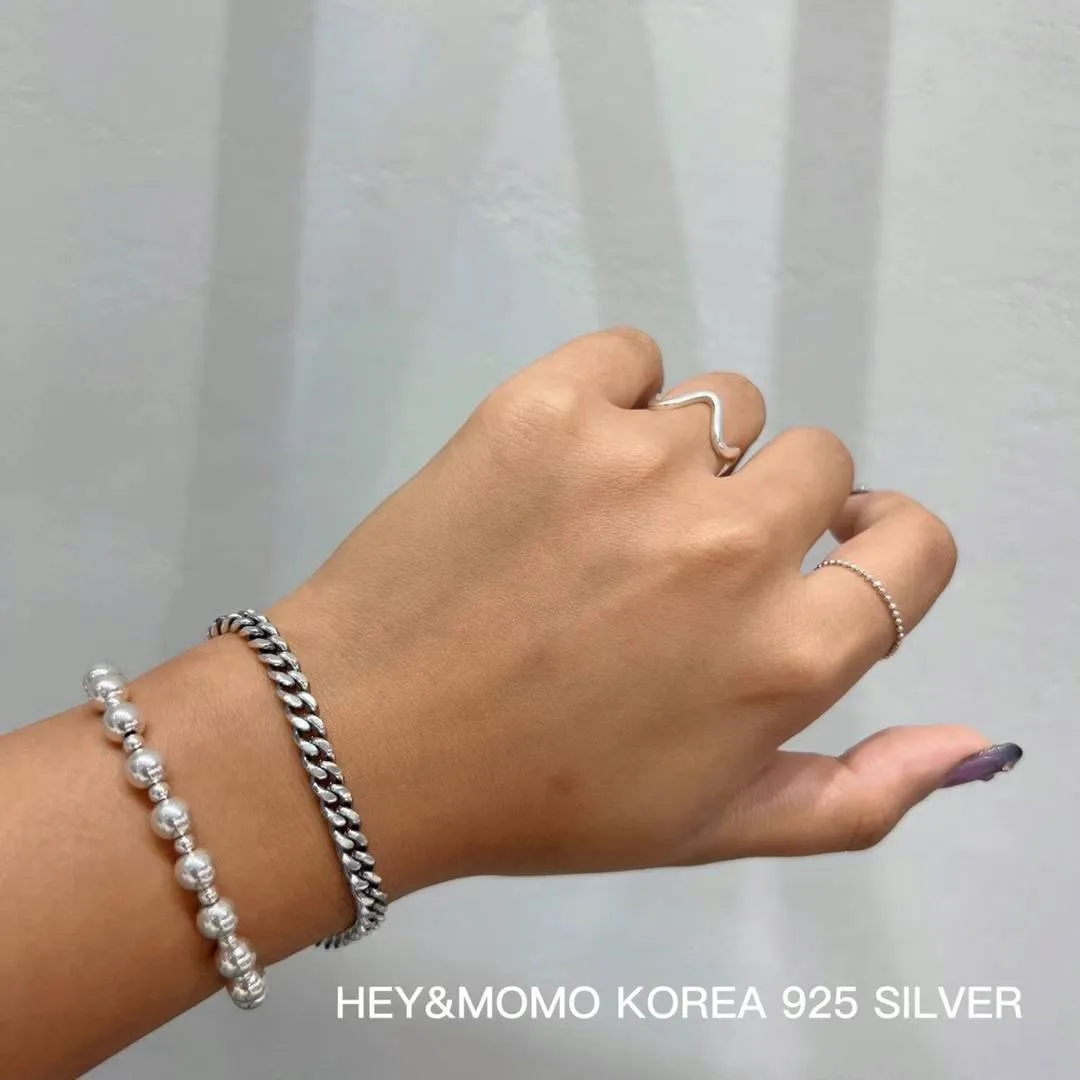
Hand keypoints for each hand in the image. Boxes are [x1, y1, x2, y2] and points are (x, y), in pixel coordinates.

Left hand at [272, 328, 998, 895]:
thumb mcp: (712, 827)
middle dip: (769, 504)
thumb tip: (982, 741)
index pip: (913, 545)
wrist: (364, 741)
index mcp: (784, 654)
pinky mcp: (546, 404)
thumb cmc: (541, 799)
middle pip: (817, 458)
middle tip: (675, 560)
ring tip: (603, 519)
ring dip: (689, 453)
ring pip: (723, 406)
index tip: (827, 552)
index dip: (877, 544)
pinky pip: (633, 355)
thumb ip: (860, 793)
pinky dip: (612, 394)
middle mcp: (729, 545)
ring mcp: (637, 461)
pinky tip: (560, 467)